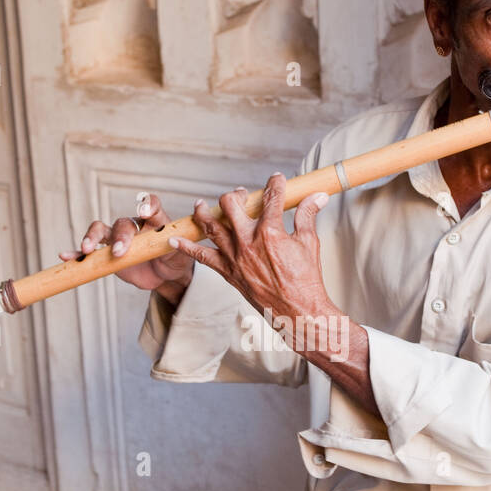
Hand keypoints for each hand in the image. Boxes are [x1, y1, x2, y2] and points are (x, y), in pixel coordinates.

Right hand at [58, 194, 194, 300]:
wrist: (165, 274)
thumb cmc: (175, 257)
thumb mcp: (183, 250)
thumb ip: (179, 240)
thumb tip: (185, 227)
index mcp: (154, 221)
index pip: (151, 205)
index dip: (147, 205)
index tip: (144, 212)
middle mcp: (133, 226)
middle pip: (122, 223)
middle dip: (120, 237)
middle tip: (120, 251)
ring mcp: (117, 239)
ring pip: (100, 230)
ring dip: (92, 237)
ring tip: (87, 249)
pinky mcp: (107, 254)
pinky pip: (89, 252)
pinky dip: (77, 253)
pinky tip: (66, 256)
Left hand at [169, 173, 333, 340]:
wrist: (297, 311)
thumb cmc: (306, 279)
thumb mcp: (309, 243)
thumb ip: (307, 215)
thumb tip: (317, 196)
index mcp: (270, 231)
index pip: (270, 197)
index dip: (274, 184)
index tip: (276, 179)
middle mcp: (247, 241)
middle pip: (231, 204)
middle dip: (235, 194)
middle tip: (241, 194)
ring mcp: (235, 257)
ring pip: (211, 225)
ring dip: (204, 211)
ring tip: (200, 204)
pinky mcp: (228, 272)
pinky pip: (201, 257)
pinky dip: (185, 248)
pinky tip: (173, 239)